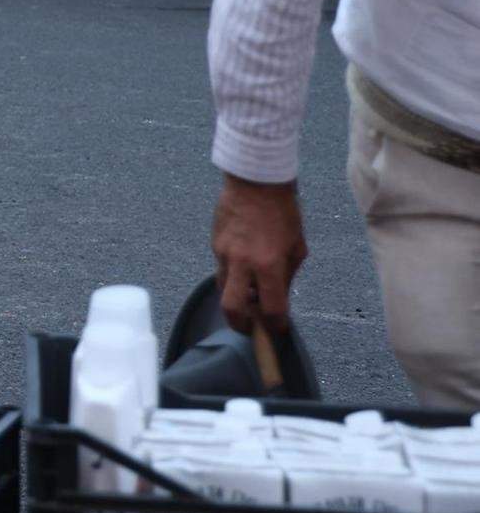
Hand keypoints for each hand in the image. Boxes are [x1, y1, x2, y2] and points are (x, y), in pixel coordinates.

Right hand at [212, 174, 307, 331]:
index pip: (271, 307)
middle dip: (240, 324)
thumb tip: (279, 296)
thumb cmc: (283, 212)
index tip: (277, 329)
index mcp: (269, 264)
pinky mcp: (215, 244)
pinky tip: (243, 265)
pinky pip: (221, 268)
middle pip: (232, 307)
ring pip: (223, 289)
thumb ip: (287, 275)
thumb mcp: (297, 247)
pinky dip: (232, 274)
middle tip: (249, 328)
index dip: (275, 324)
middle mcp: (243, 262)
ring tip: (248, 294)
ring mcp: (224, 253)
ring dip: (235, 298)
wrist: (256, 182)